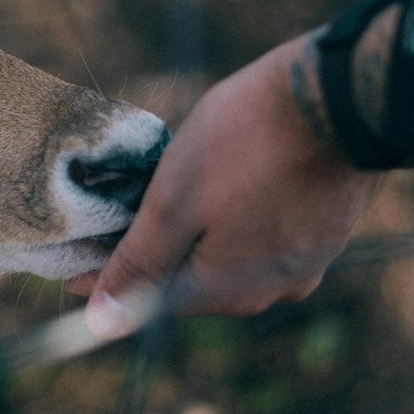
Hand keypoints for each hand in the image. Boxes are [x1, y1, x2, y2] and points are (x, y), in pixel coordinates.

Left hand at [67, 34, 378, 331]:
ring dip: (199, 227)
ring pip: (231, 251)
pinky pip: (265, 230)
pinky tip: (226, 177)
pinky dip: (237, 211)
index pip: (150, 297)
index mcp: (229, 292)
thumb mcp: (175, 202)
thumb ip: (139, 264)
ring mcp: (308, 259)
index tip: (71, 261)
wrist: (341, 92)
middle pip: (193, 277)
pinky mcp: (328, 226)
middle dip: (156, 249)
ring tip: (174, 186)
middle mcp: (273, 290)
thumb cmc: (247, 143)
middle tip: (120, 211)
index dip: (107, 274)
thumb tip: (100, 321)